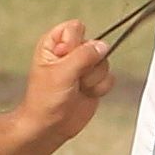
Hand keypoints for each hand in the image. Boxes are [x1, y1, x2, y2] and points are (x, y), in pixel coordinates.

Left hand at [19, 21, 112, 142]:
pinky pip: (109, 77)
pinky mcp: (94, 81)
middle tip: (73, 77)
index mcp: (54, 44)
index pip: (75, 28)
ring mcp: (83, 67)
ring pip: (104, 62)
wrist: (50, 126)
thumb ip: (84, 55)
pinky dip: (100, 88)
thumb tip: (103, 46)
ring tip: (78, 88)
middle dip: (88, 64)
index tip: (66, 59)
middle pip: (94, 45)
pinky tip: (86, 94)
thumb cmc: (45, 99)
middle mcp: (70, 53)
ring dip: (93, 79)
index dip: (75, 43)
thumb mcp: (62, 72)